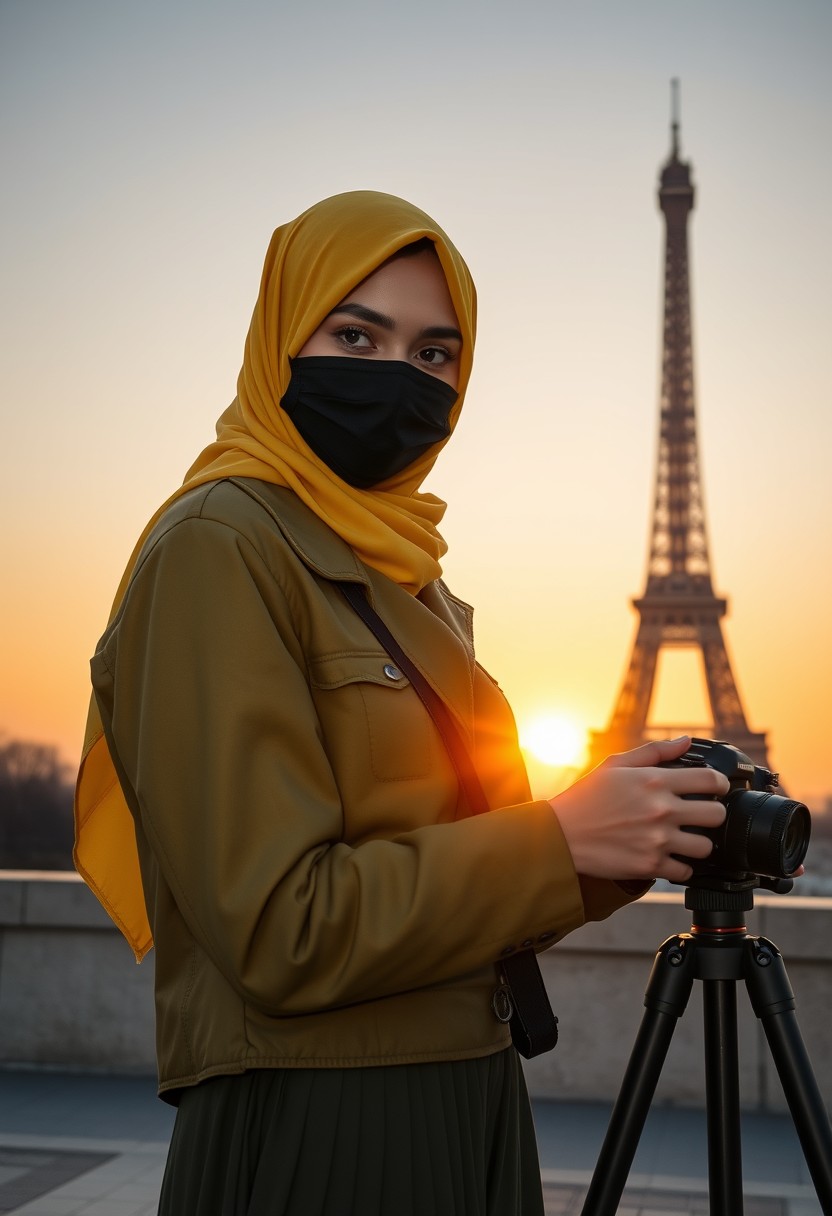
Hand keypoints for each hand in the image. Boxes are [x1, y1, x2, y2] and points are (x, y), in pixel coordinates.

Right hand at [550, 736, 729, 883]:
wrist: (560, 835)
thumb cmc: (586, 798)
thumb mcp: (615, 765)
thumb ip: (655, 752)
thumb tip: (686, 742)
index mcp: (655, 781)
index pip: (710, 781)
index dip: (720, 784)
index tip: (716, 789)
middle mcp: (661, 810)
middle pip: (716, 814)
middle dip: (713, 814)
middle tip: (701, 815)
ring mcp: (657, 840)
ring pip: (705, 846)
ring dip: (698, 843)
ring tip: (685, 839)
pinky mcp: (650, 865)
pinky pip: (685, 871)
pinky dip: (681, 866)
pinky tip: (670, 858)